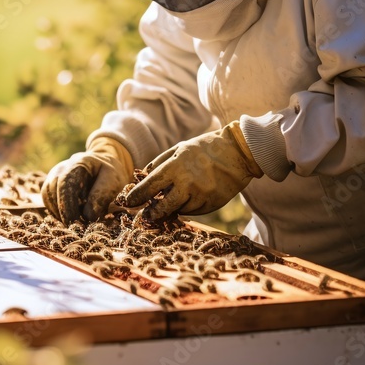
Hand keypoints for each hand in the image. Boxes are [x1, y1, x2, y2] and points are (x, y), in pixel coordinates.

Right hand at [43, 136, 133, 223]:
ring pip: (48, 198)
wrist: (103, 165)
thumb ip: (101, 195)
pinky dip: (57, 213)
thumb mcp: (113, 181)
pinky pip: (48, 202)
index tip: (75, 223)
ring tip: (75, 223)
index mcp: (77, 163)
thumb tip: (88, 216)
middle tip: (76, 228)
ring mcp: (53, 176)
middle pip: (52, 191)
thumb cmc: (110, 173)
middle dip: (63, 213)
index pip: (65, 184)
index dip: (67, 205)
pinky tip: (70, 218)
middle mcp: (61, 168)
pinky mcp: (50, 186)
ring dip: (59, 214)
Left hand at [123, 121, 262, 219]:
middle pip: (163, 206)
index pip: (150, 186)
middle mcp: (188, 183)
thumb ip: (159, 163)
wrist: (238, 152)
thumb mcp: (179, 149)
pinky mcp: (213, 204)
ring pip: (180, 210)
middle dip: (151, 213)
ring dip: (173, 207)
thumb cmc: (204, 148)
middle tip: (145, 215)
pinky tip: (192, 196)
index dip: (136, 196)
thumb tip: (142, 176)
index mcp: (176, 167)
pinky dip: (189, 206)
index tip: (127, 201)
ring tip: (175, 198)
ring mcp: (202, 195)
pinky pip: (195, 211)